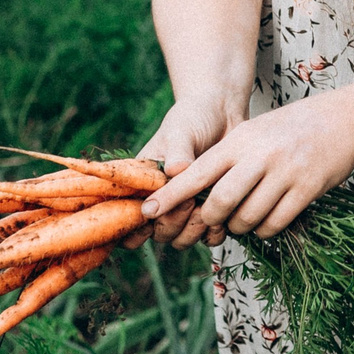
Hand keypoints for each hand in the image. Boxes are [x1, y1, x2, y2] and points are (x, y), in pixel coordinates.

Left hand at [141, 87, 353, 239]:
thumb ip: (225, 160)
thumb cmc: (289, 129)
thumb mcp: (253, 133)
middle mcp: (259, 155)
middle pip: (219, 203)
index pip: (196, 173)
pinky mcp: (307, 189)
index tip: (147, 211)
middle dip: (210, 220)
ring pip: (247, 217)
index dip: (170, 196)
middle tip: (215, 221)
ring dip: (240, 227)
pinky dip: (264, 230)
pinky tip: (267, 221)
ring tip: (244, 219)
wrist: (342, 119)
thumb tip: (194, 193)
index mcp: (239, 141)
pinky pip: (274, 223)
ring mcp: (285, 172)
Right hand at [141, 94, 242, 248]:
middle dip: (171, 224)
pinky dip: (214, 233)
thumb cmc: (194, 118)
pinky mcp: (212, 209)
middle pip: (159, 233)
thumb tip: (175, 172)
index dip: (133, 229)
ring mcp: (188, 207)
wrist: (225, 113)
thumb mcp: (180, 132)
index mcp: (145, 184)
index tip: (149, 217)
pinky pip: (209, 236)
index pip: (128, 218)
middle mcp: (165, 200)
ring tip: (204, 207)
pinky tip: (222, 216)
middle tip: (187, 202)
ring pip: (182, 239)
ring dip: (192, 230)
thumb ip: (176, 153)